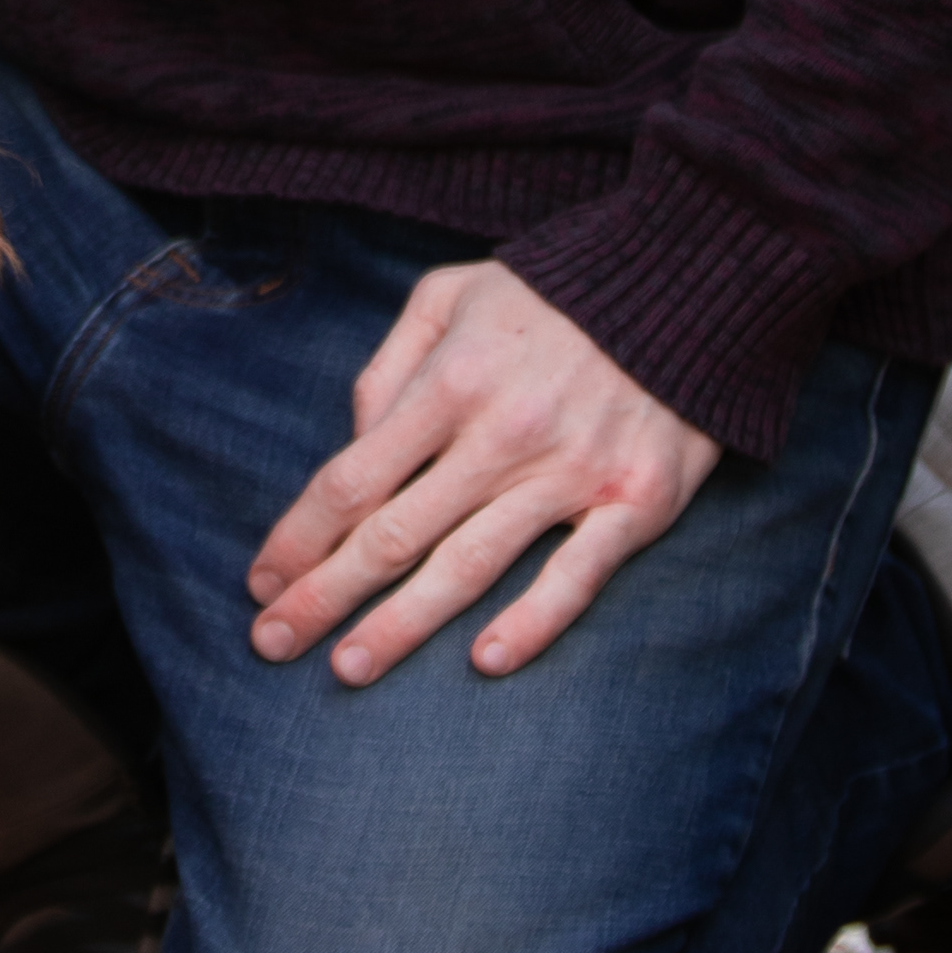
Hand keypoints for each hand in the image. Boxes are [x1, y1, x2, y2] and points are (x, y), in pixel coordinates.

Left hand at [247, 260, 717, 686]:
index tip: (261, 581)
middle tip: (273, 642)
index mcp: (449, 384)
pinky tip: (484, 662)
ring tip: (348, 668)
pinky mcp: (635, 503)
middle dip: (324, 595)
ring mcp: (570, 475)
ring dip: (401, 625)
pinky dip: (531, 623)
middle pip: (392, 534)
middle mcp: (501, 436)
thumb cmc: (553, 295)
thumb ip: (390, 366)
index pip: (352, 478)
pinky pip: (576, 577)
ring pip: (468, 565)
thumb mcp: (450, 295)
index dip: (299, 537)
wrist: (690, 285)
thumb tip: (355, 440)